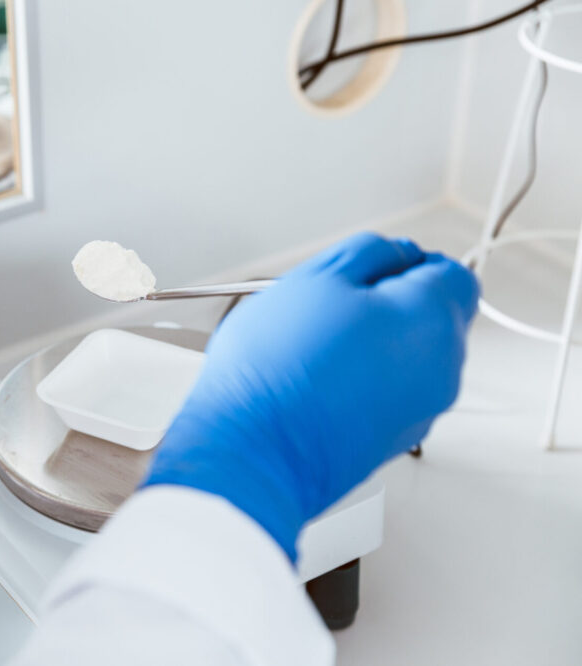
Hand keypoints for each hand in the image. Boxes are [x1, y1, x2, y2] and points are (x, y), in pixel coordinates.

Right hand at [143, 233, 478, 560]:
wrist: (253, 454)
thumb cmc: (278, 370)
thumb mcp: (317, 277)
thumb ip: (370, 252)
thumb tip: (396, 254)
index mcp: (433, 320)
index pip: (453, 273)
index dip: (409, 262)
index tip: (369, 269)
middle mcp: (441, 370)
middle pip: (433, 317)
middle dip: (389, 305)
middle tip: (329, 306)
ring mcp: (419, 412)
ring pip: (408, 358)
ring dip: (372, 344)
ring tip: (312, 347)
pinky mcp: (391, 441)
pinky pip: (388, 394)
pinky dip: (361, 381)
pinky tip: (314, 381)